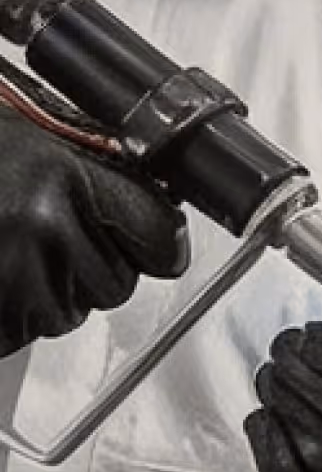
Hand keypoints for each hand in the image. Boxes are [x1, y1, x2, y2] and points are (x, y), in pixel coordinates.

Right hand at [0, 111, 189, 356]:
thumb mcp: (21, 137)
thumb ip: (86, 170)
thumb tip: (152, 207)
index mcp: (59, 175)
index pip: (157, 230)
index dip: (152, 239)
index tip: (147, 241)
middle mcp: (42, 226)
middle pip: (117, 280)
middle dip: (86, 266)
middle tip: (32, 235)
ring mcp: (13, 277)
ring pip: (72, 311)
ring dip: (45, 293)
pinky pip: (24, 333)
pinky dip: (9, 316)